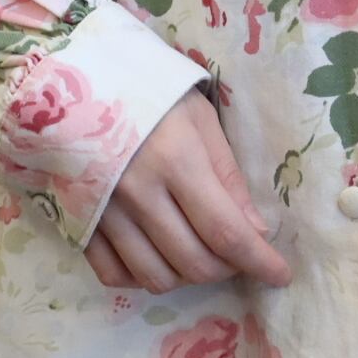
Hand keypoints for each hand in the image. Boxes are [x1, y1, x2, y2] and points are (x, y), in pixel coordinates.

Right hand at [84, 86, 291, 293]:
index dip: (258, 261)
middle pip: (194, 262)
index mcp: (176, 160)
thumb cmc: (150, 94)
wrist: (77, 80)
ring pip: (156, 277)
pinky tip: (159, 256)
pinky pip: (114, 274)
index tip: (280, 275)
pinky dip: (143, 277)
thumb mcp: (200, 119)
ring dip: (189, 276)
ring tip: (201, 253)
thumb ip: (228, 176)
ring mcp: (104, 212)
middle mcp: (139, 194)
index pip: (225, 231)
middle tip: (239, 254)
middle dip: (228, 268)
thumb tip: (256, 231)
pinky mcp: (79, 221)